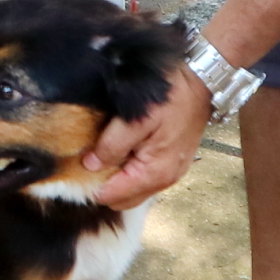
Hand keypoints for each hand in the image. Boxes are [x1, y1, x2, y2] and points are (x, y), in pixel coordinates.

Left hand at [87, 67, 210, 208]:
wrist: (201, 79)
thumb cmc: (169, 96)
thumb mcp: (135, 118)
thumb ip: (111, 145)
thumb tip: (90, 165)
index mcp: (153, 174)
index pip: (112, 196)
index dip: (91, 184)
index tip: (79, 166)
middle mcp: (164, 180)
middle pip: (123, 200)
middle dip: (104, 185)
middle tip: (90, 160)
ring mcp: (171, 172)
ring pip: (134, 190)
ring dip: (117, 178)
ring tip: (106, 153)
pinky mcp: (174, 162)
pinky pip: (145, 177)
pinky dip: (131, 170)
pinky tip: (125, 150)